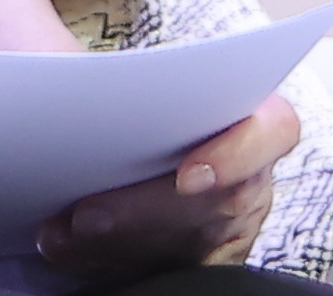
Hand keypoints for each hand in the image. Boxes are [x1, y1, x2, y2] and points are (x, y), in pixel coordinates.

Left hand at [35, 91, 298, 285]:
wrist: (147, 125)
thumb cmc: (146, 92)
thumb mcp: (144, 73)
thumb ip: (128, 76)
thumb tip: (59, 65)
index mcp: (255, 117)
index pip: (273, 132)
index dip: (238, 155)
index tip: (188, 175)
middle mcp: (253, 176)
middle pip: (217, 203)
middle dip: (144, 212)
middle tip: (84, 215)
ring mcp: (234, 223)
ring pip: (187, 243)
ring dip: (117, 243)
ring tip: (59, 233)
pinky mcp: (205, 255)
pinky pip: (164, 266)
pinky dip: (109, 258)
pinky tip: (66, 248)